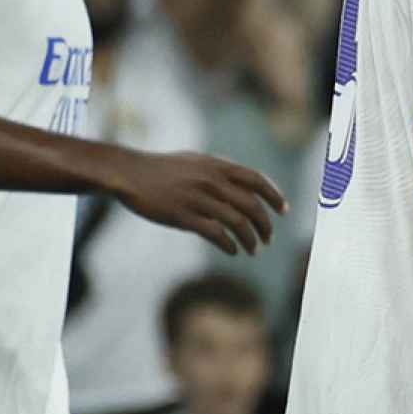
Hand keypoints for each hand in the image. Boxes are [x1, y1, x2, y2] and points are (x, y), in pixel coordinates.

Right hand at [110, 152, 287, 254]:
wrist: (129, 174)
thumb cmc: (161, 169)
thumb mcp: (194, 162)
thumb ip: (218, 172)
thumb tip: (241, 185)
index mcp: (216, 166)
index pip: (256, 180)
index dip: (274, 196)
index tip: (283, 211)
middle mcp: (211, 180)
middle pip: (251, 205)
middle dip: (265, 225)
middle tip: (268, 239)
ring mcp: (198, 198)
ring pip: (237, 223)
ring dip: (250, 240)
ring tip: (253, 250)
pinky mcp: (183, 216)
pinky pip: (216, 234)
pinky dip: (230, 245)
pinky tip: (232, 251)